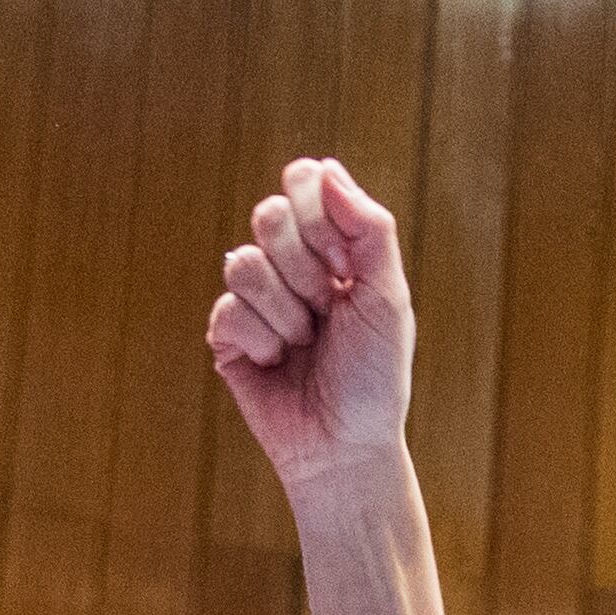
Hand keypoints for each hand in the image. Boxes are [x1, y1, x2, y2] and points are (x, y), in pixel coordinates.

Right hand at [208, 156, 411, 487]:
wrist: (346, 445)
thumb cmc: (374, 376)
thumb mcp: (387, 298)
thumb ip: (369, 228)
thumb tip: (326, 169)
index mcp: (332, 247)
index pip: (305, 184)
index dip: (320, 218)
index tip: (347, 267)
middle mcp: (290, 264)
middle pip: (270, 216)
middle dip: (306, 270)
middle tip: (329, 310)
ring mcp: (255, 297)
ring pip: (244, 262)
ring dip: (286, 312)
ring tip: (305, 344)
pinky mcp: (227, 332)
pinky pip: (229, 308)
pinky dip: (263, 340)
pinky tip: (279, 364)